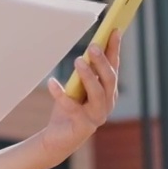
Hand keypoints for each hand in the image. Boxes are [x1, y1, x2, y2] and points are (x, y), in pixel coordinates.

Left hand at [39, 30, 120, 165]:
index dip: (115, 49)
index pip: (114, 67)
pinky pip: (72, 107)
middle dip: (102, 61)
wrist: (59, 138)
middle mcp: (107, 103)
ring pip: (97, 93)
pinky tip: (52, 82)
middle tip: (92, 46)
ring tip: (78, 60)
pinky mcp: (82, 126)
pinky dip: (61, 94)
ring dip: (89, 75)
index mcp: (109, 91)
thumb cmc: (70, 108)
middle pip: (110, 79)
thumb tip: (91, 47)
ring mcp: (97, 116)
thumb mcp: (79, 87)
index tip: (114, 30)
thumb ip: (86, 72)